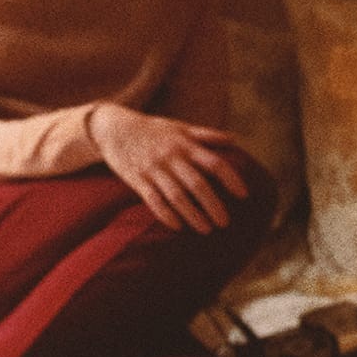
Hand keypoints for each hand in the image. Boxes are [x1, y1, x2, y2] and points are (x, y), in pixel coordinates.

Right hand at [91, 102, 248, 233]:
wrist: (113, 127)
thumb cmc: (152, 129)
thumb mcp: (179, 127)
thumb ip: (206, 135)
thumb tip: (234, 140)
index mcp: (185, 144)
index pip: (214, 162)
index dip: (231, 179)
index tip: (244, 195)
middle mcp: (171, 157)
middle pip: (197, 184)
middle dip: (213, 205)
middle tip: (225, 223)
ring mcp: (154, 169)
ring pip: (177, 196)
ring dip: (193, 214)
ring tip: (206, 230)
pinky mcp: (137, 180)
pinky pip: (153, 200)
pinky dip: (165, 214)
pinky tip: (177, 227)